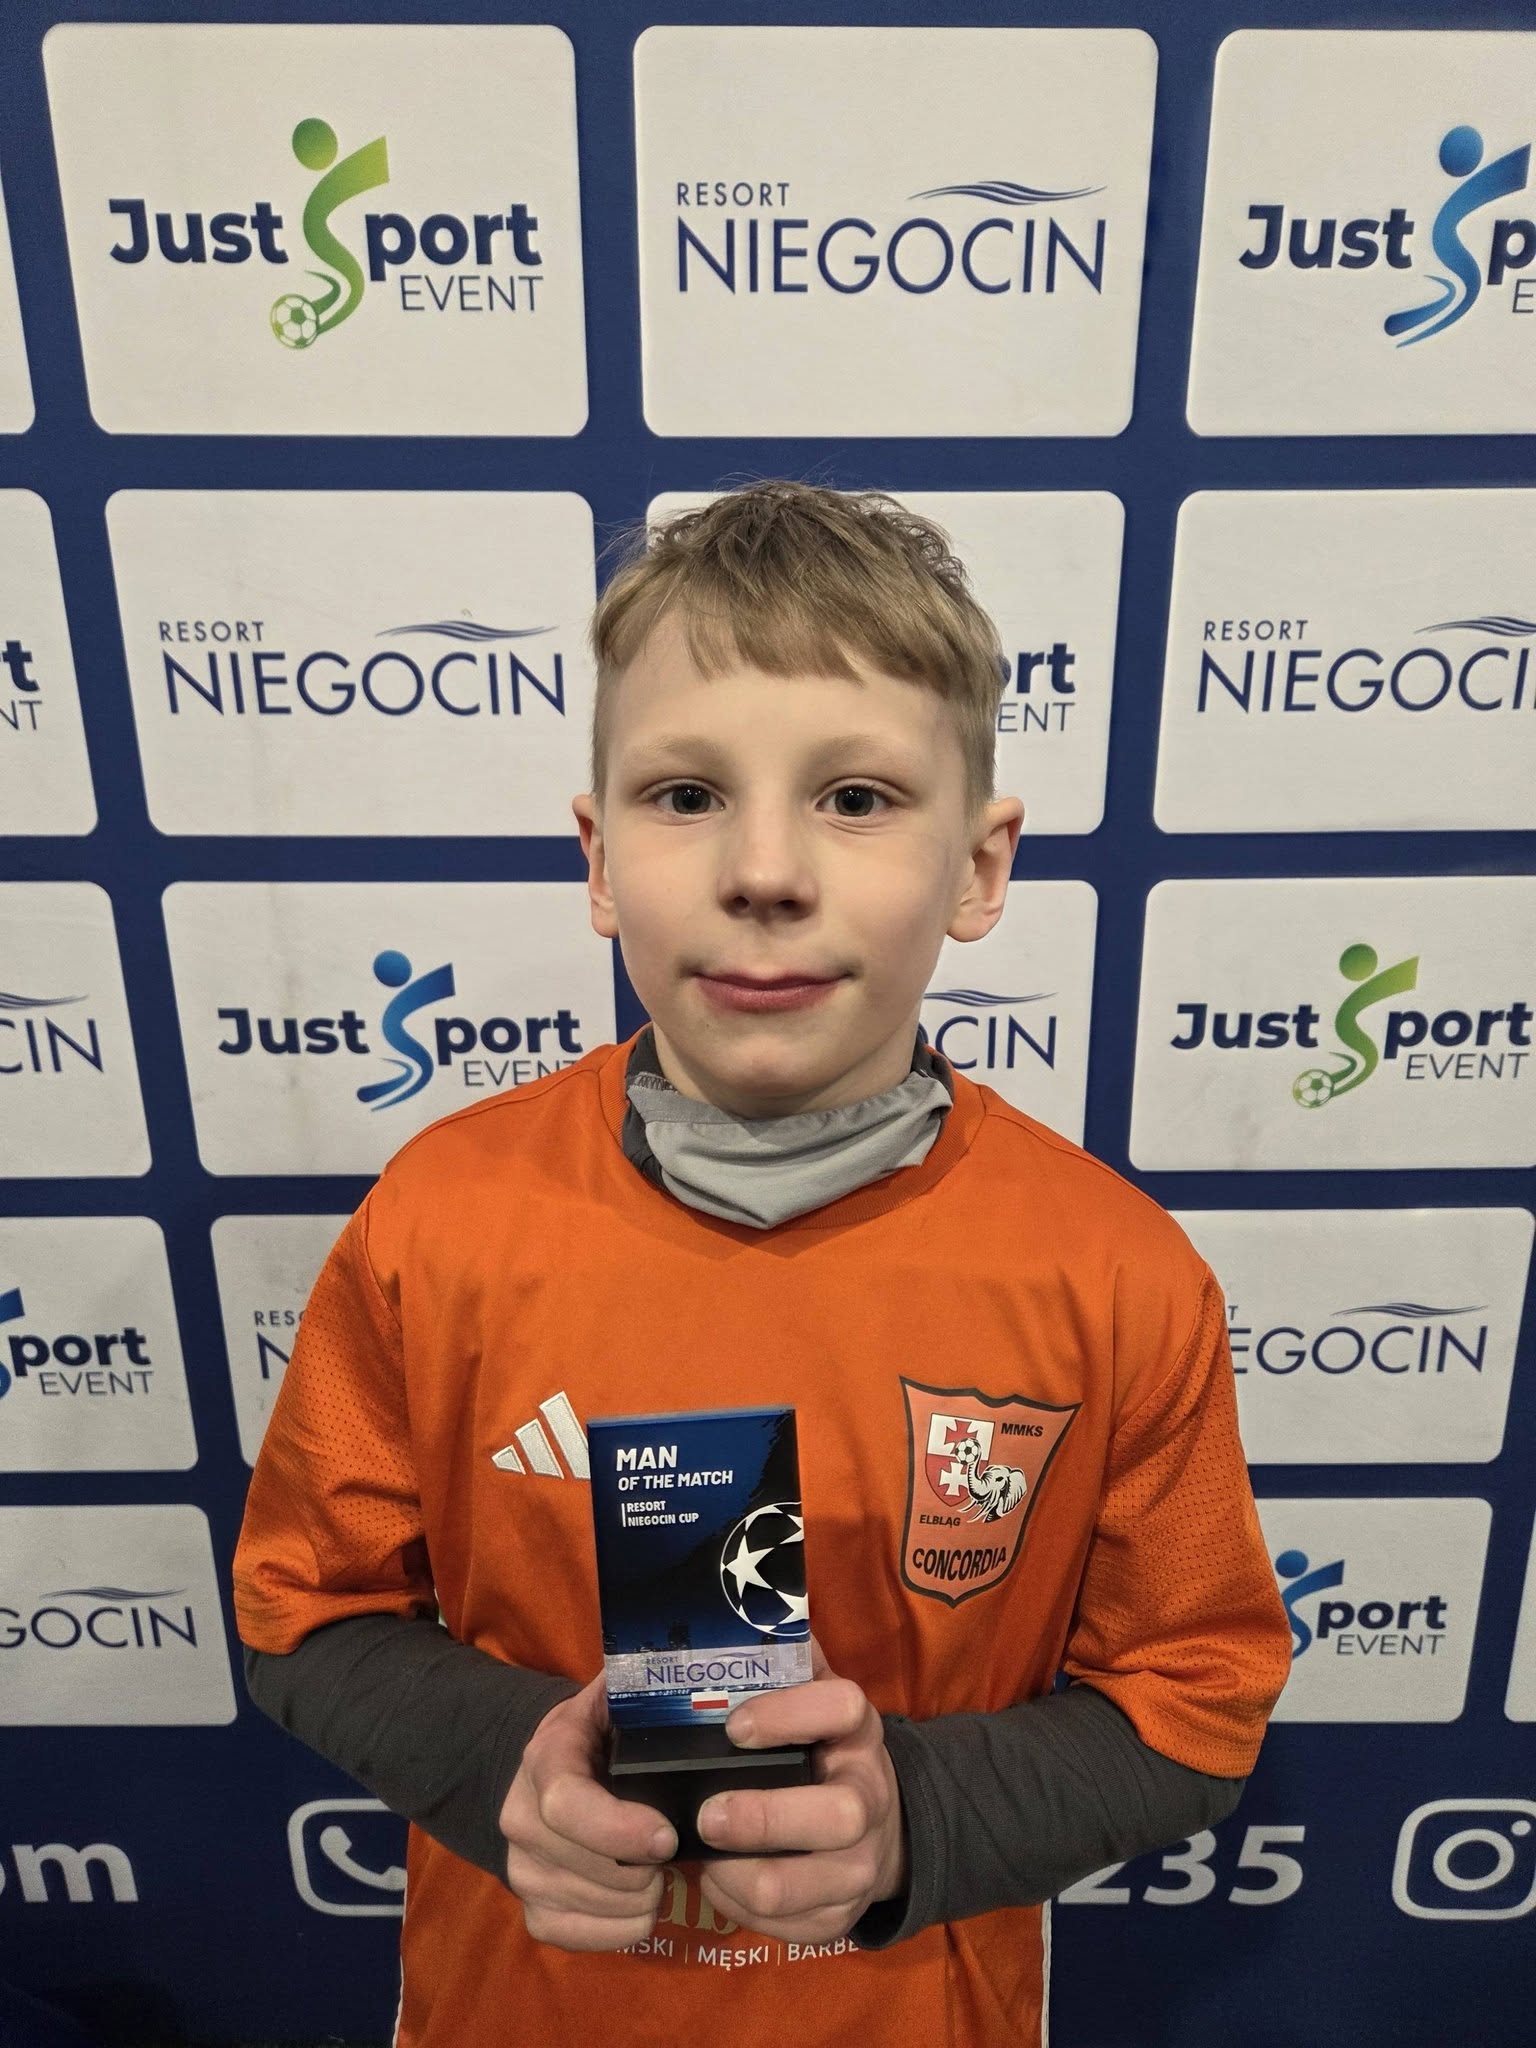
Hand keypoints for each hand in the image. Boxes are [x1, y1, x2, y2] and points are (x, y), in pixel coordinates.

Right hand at [498, 1672, 675, 1950]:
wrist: (541, 1773)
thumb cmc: (594, 1736)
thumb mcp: (610, 1700)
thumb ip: (641, 1688)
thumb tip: (692, 1674)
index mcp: (545, 1760)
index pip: (567, 1805)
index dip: (619, 1829)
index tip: (668, 1836)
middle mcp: (521, 1818)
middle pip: (587, 1865)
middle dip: (644, 1867)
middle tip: (674, 1850)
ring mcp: (522, 1870)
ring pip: (591, 1904)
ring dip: (639, 1897)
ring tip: (658, 1870)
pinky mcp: (531, 1910)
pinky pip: (580, 1937)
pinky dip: (621, 1928)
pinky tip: (640, 1900)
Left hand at [695, 1636, 906, 1942]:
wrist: (879, 1825)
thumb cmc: (819, 1748)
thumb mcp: (811, 1696)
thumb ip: (781, 1656)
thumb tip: (732, 1606)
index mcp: (856, 1731)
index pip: (841, 1708)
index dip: (788, 1714)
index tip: (733, 1726)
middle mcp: (868, 1796)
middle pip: (835, 1817)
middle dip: (763, 1819)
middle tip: (706, 1814)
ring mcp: (861, 1863)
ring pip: (806, 1888)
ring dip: (739, 1877)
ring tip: (701, 1856)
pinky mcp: (843, 1915)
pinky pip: (790, 1928)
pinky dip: (742, 1909)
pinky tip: (718, 1882)